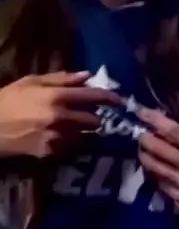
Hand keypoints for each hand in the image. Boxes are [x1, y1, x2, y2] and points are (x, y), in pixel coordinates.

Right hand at [0, 71, 122, 157]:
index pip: (93, 97)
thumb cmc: (7, 100)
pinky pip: (72, 148)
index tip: (119, 101)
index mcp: (56, 97)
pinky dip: (70, 143)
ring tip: (69, 126)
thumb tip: (87, 75)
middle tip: (86, 115)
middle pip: (95, 121)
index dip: (110, 98)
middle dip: (93, 118)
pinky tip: (58, 137)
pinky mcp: (51, 152)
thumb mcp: (31, 82)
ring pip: (85, 136)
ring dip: (82, 132)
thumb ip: (61, 79)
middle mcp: (60, 118)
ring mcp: (57, 137)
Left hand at [136, 107, 178, 218]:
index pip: (176, 132)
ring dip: (146, 157)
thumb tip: (177, 124)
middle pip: (160, 148)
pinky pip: (160, 183)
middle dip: (146, 139)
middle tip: (140, 134)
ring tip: (143, 151)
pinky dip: (154, 174)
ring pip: (155, 166)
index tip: (142, 112)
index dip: (157, 120)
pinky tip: (155, 170)